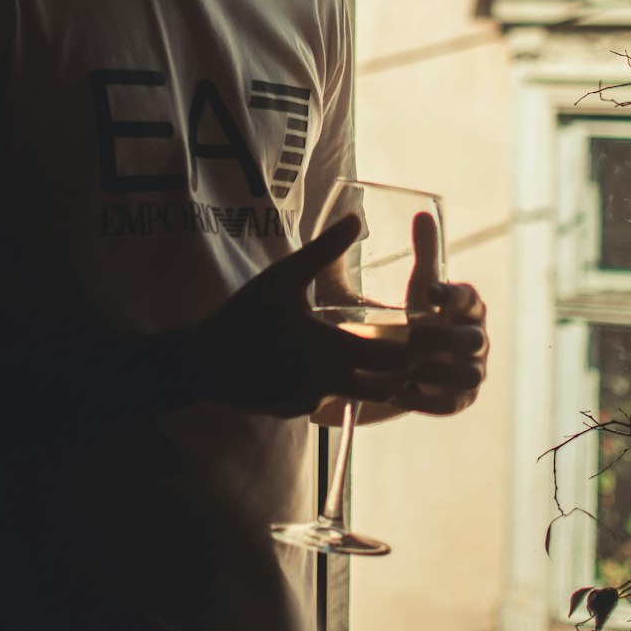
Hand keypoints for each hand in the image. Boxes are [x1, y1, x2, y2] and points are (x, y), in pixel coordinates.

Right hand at [198, 216, 415, 416]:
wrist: (205, 363)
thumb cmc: (245, 315)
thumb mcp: (284, 277)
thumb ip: (324, 251)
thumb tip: (356, 219)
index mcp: (332, 349)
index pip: (396, 361)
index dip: (417, 351)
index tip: (425, 336)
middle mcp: (329, 383)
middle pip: (387, 387)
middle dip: (402, 371)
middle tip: (408, 348)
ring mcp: (312, 402)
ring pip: (357, 396)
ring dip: (369, 379)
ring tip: (368, 354)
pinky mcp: (296, 411)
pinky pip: (324, 400)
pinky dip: (329, 385)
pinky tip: (314, 364)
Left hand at [392, 211, 488, 416]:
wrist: (407, 362)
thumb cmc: (417, 314)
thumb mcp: (419, 285)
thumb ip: (425, 253)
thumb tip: (421, 213)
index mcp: (469, 307)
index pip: (469, 298)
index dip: (451, 294)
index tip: (426, 291)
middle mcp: (478, 339)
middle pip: (473, 339)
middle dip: (444, 337)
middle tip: (412, 334)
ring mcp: (473, 371)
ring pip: (468, 374)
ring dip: (437, 371)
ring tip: (404, 368)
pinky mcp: (460, 400)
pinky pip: (451, 403)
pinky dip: (425, 399)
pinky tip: (397, 392)